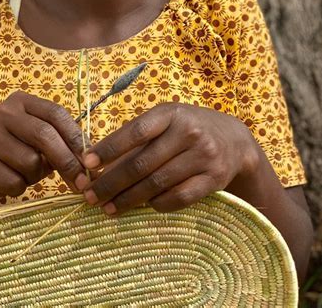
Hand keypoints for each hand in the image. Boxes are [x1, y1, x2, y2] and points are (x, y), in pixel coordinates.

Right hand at [0, 91, 86, 200]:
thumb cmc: (18, 153)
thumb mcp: (40, 141)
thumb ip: (62, 142)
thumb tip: (91, 160)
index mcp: (21, 101)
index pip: (55, 113)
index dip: (76, 137)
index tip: (91, 159)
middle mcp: (1, 112)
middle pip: (44, 135)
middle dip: (67, 161)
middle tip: (82, 182)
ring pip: (30, 161)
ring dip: (36, 176)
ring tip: (26, 173)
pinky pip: (13, 181)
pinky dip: (19, 187)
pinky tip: (9, 181)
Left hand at [79, 102, 258, 214]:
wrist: (234, 140)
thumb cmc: (187, 128)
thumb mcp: (165, 120)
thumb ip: (137, 135)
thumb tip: (98, 161)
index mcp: (171, 113)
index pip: (135, 132)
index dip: (109, 149)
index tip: (87, 164)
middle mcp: (189, 132)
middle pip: (142, 163)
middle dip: (111, 182)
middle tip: (90, 195)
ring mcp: (204, 156)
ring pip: (157, 183)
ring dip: (128, 199)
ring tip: (108, 207)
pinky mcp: (214, 179)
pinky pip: (178, 198)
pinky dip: (157, 204)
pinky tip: (143, 207)